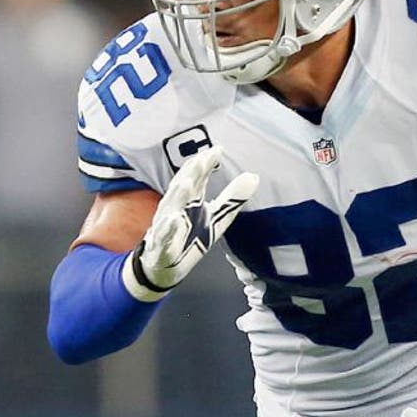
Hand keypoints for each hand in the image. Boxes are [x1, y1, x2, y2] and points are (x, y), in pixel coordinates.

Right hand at [123, 147, 258, 300]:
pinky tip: (175, 220)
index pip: (198, 176)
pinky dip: (168, 227)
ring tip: (189, 182)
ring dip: (178, 194)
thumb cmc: (191, 236)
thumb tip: (254, 176)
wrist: (167, 267)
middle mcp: (176, 206)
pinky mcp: (161, 243)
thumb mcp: (218, 217)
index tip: (218, 150)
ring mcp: (166, 224)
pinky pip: (163, 234)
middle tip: (202, 160)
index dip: (206, 163)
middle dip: (192, 172)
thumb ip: (233, 198)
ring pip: (170, 206)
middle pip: (183, 185)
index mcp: (191, 198)